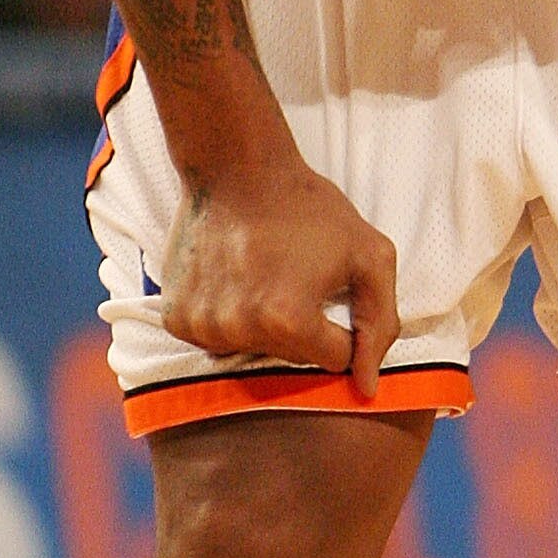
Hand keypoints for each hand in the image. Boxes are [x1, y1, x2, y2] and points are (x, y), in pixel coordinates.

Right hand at [158, 148, 399, 393]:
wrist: (237, 168)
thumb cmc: (310, 208)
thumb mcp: (370, 255)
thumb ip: (380, 324)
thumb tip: (367, 389)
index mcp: (289, 321)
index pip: (335, 358)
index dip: (340, 323)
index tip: (328, 288)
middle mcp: (240, 331)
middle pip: (292, 358)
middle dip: (302, 325)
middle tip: (293, 274)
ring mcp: (203, 326)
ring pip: (253, 351)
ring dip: (263, 323)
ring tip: (262, 273)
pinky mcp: (177, 317)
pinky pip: (216, 339)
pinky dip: (228, 317)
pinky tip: (232, 278)